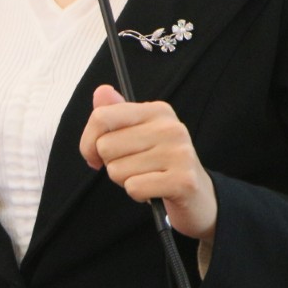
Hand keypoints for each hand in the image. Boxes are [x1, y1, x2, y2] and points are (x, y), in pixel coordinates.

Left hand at [78, 84, 216, 241]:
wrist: (198, 197)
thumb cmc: (160, 164)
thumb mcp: (138, 134)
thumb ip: (116, 114)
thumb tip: (101, 91)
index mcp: (157, 111)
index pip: (102, 117)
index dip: (88, 141)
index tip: (93, 155)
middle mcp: (170, 127)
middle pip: (105, 146)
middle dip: (111, 164)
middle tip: (133, 167)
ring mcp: (179, 153)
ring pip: (117, 171)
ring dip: (125, 180)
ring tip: (147, 178)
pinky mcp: (183, 181)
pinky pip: (133, 188)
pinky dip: (137, 195)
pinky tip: (154, 190)